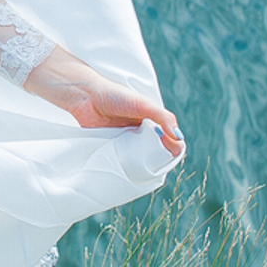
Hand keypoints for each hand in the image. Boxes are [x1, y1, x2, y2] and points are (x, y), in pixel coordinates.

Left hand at [27, 48, 184, 154]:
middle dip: (161, 157)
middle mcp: (141, 131)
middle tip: (157, 161)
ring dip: (145, 163)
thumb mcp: (144, 104)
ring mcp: (128, 140)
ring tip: (145, 167)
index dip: (174, 145)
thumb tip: (179, 137)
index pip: (171, 137)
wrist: (87, 98)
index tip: (170, 149)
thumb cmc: (116, 96)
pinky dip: (129, 165)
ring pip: (142, 157)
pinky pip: (125, 160)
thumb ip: (163, 117)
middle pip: (158, 150)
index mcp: (152, 120)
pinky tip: (131, 169)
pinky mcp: (114, 147)